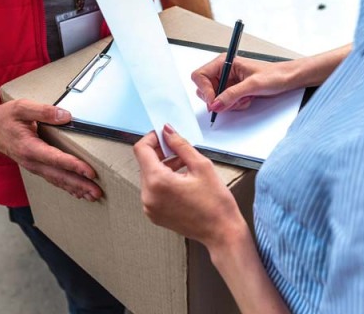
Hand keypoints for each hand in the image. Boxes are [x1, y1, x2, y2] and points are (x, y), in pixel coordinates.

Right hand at [0, 99, 101, 201]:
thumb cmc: (5, 118)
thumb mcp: (21, 108)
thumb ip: (44, 111)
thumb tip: (66, 116)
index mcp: (29, 147)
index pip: (56, 159)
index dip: (74, 166)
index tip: (90, 172)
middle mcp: (32, 161)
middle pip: (60, 176)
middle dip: (80, 185)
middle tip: (97, 192)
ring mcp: (34, 167)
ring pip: (58, 181)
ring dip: (76, 189)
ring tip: (93, 196)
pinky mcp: (36, 167)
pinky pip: (54, 180)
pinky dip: (67, 187)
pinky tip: (79, 192)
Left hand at [134, 124, 245, 248]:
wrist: (222, 232)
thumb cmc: (216, 203)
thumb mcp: (201, 166)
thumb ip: (180, 145)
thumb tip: (168, 131)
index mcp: (158, 182)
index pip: (141, 150)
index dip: (152, 138)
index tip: (164, 135)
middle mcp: (148, 196)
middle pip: (145, 163)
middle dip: (160, 151)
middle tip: (178, 148)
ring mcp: (149, 207)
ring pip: (149, 175)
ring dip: (163, 165)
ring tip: (183, 163)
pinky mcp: (154, 214)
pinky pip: (152, 189)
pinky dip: (163, 180)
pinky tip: (181, 178)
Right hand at [191, 54, 293, 112]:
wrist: (288, 79)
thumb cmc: (275, 74)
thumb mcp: (253, 84)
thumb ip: (232, 94)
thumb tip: (215, 104)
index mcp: (224, 62)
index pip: (200, 76)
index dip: (204, 90)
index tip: (214, 101)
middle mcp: (223, 71)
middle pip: (204, 90)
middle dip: (218, 99)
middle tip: (232, 100)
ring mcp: (227, 83)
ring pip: (215, 100)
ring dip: (229, 103)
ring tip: (244, 98)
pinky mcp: (232, 92)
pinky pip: (225, 104)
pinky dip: (234, 105)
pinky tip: (247, 99)